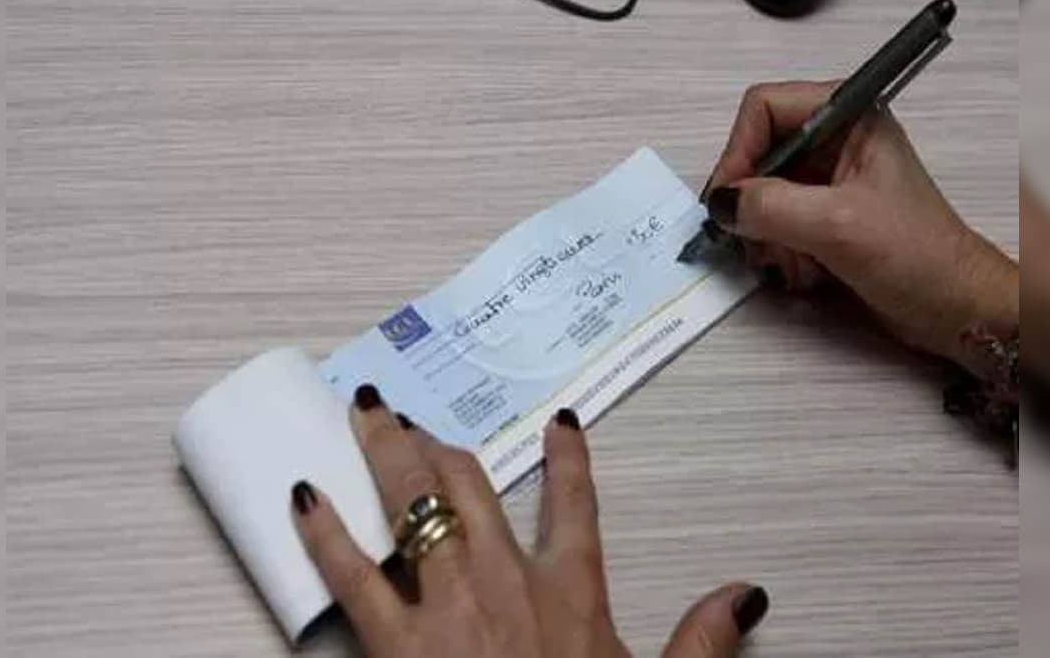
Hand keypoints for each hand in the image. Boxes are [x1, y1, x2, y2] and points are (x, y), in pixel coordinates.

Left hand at [290, 384, 768, 657]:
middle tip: (417, 415)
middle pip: (470, 485)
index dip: (569, 460)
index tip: (561, 423)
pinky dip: (325, 532)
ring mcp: (447, 603)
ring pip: (412, 503)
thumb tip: (745, 595)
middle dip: (440, 441)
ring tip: (369, 414)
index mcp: (571, 592)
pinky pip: (353, 572)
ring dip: (386, 453)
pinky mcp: (395, 641)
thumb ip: (701, 641)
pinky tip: (303, 496)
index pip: (574, 506)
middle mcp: (505, 580)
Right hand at [704, 80, 1017, 372]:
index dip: (739, 151)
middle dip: (753, 204)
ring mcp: (831, 180)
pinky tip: (805, 274)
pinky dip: (780, 251)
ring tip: (793, 266)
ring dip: (767, 236)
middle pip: (759, 154)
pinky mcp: (827, 217)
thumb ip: (770, 207)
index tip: (726, 201)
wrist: (955, 307)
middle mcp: (837, 139)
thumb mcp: (836, 225)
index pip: (765, 108)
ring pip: (763, 194)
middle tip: (757, 243)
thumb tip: (719, 205)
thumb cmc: (912, 255)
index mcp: (849, 116)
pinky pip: (778, 224)